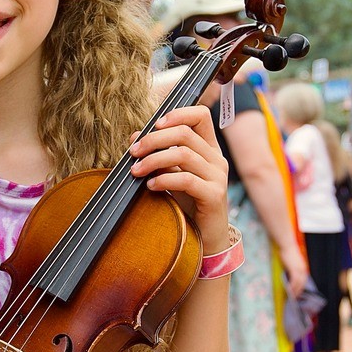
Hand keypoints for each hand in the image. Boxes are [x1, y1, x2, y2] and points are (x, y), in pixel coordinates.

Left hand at [130, 105, 229, 234]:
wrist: (205, 237)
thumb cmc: (188, 203)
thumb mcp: (171, 174)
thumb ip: (158, 154)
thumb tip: (135, 136)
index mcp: (209, 148)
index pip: (200, 115)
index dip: (178, 114)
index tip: (155, 124)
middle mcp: (216, 158)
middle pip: (185, 133)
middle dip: (154, 139)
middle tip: (133, 152)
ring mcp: (218, 176)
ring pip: (183, 154)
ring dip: (153, 160)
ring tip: (136, 171)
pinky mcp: (214, 195)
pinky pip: (186, 180)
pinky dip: (164, 179)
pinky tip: (151, 185)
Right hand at [280, 246, 309, 299]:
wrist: (286, 245)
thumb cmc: (287, 251)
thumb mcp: (291, 261)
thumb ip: (292, 268)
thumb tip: (289, 275)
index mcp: (303, 267)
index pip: (303, 280)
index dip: (301, 287)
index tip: (298, 292)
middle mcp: (303, 269)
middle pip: (302, 283)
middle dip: (299, 291)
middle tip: (296, 297)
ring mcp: (299, 269)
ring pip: (299, 283)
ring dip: (296, 291)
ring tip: (292, 297)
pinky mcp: (294, 269)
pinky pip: (294, 281)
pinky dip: (292, 287)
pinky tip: (289, 291)